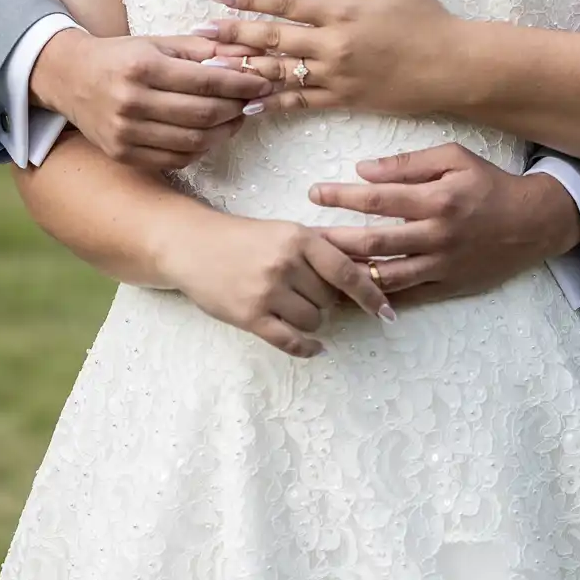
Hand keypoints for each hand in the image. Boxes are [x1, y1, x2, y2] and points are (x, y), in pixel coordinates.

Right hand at [31, 28, 272, 171]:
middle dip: (238, 108)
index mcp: (142, 66)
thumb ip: (202, 50)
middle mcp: (131, 101)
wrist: (69, 78)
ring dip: (225, 132)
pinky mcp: (122, 154)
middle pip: (203, 113)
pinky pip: (175, 159)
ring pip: (193, 141)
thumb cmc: (121, 57)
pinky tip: (210, 135)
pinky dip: (200, 149)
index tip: (264, 81)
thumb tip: (246, 56)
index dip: (241, 83)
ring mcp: (125, 133)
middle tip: (255, 101)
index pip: (206, 80)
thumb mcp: (157, 43)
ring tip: (237, 118)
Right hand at [156, 211, 396, 357]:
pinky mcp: (249, 317)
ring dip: (311, 320)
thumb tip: (367, 271)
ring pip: (314, 321)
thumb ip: (320, 250)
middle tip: (304, 291)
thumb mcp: (284, 232)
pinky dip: (307, 347)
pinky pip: (290, 341)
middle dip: (325, 300)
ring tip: (291, 306)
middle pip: (330, 299)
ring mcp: (266, 292)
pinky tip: (314, 346)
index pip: (345, 271)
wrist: (192, 246)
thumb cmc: (244, 239)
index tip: (387, 313)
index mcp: (298, 238)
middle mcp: (284, 264)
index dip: (370, 294)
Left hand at [197, 0, 456, 117]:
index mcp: (343, 10)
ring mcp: (336, 75)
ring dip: (242, 68)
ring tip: (210, 67)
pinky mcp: (344, 100)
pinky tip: (246, 105)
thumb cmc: (430, 21)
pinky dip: (272, 103)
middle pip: (273, 38)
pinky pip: (300, 103)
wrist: (454, 68)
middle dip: (233, 33)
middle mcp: (333, 43)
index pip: (286, 2)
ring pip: (279, 71)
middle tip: (199, 30)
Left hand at [309, 145, 579, 301]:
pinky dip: (378, 298)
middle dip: (333, 240)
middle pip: (373, 242)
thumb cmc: (490, 184)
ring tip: (318, 269)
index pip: (377, 199)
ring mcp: (442, 266)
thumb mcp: (455, 158)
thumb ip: (409, 164)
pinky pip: (407, 297)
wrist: (533, 223)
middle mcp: (436, 235)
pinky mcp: (448, 287)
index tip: (314, 194)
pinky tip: (352, 295)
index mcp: (436, 199)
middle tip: (303, 238)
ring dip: (349, 273)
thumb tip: (364, 171)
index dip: (341, 196)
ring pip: (385, 276)